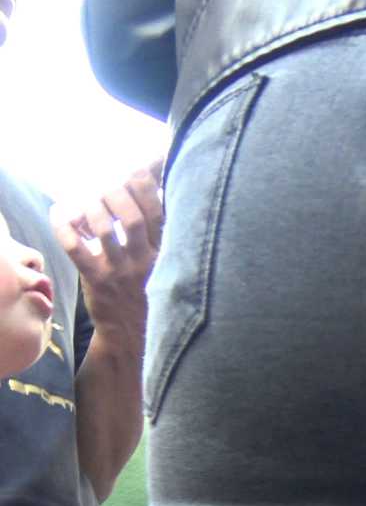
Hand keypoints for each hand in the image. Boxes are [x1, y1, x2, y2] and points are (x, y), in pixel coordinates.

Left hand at [52, 161, 163, 338]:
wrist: (132, 333)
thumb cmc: (146, 287)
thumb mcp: (162, 259)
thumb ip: (158, 228)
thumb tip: (152, 183)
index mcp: (164, 251)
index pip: (158, 210)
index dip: (144, 184)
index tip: (133, 172)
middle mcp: (144, 260)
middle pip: (131, 216)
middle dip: (115, 193)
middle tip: (105, 189)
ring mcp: (119, 271)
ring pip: (103, 228)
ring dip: (91, 206)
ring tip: (87, 202)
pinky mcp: (96, 280)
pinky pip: (75, 248)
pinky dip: (64, 227)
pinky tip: (60, 214)